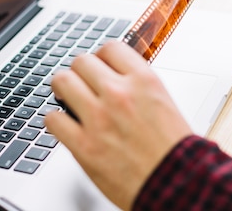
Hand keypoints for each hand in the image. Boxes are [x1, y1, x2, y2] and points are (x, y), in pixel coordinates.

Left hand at [45, 41, 192, 209]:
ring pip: (63, 82)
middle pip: (82, 61)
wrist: (178, 184)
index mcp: (144, 81)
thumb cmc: (175, 150)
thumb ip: (138, 87)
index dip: (102, 57)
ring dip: (64, 89)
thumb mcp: (163, 104)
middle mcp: (120, 94)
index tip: (100, 65)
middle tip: (82, 84)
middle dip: (80, 72)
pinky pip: (52, 119)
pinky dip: (56, 121)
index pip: (111, 47)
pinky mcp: (84, 146)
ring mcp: (99, 118)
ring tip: (68, 99)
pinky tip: (66, 126)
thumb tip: (116, 77)